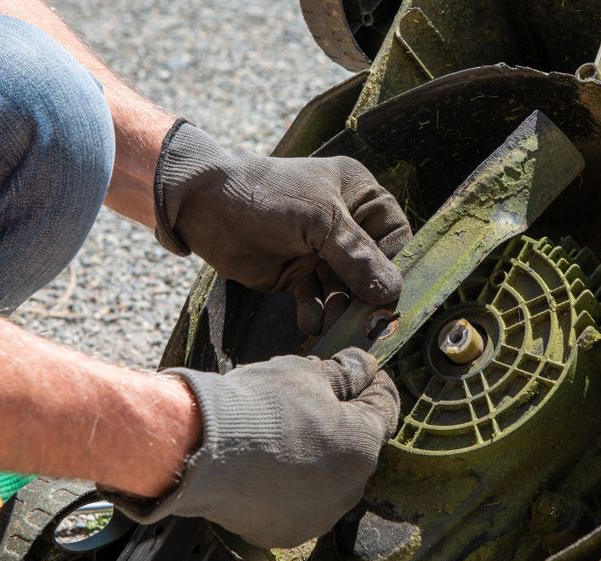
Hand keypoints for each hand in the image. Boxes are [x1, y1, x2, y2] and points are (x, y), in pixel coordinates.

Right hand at [101, 348, 398, 547]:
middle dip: (341, 424)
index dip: (374, 385)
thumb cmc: (258, 406)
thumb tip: (363, 367)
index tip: (362, 372)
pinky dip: (287, 486)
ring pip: (327, 480)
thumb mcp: (307, 373)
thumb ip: (344, 372)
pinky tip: (264, 466)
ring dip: (315, 459)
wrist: (199, 451)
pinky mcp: (284, 534)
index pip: (385, 409)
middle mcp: (350, 490)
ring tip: (281, 435)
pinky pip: (296, 504)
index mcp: (364, 447)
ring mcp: (317, 518)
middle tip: (313, 401)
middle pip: (356, 449)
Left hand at [153, 121, 411, 334]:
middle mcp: (345, 225)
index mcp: (359, 195)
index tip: (386, 291)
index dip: (394, 264)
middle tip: (363, 322)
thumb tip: (392, 295)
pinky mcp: (297, 276)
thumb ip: (358, 258)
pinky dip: (315, 315)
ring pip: (346, 291)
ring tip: (330, 324)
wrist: (205, 207)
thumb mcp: (322, 220)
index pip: (395, 236)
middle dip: (366, 297)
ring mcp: (321, 253)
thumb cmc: (268, 196)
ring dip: (340, 311)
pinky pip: (318, 301)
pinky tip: (308, 322)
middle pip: (372, 269)